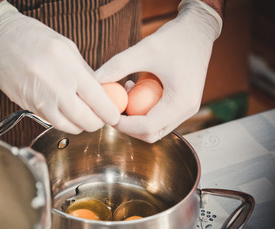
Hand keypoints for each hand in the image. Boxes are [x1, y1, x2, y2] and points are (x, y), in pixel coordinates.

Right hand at [0, 1, 119, 133]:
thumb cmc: (33, 38)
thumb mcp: (67, 48)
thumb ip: (85, 73)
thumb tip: (101, 92)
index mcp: (69, 68)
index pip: (98, 100)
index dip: (110, 112)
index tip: (114, 115)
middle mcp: (55, 87)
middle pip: (86, 119)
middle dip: (98, 123)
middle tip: (102, 118)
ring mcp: (41, 100)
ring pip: (69, 126)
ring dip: (82, 126)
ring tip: (86, 117)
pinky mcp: (30, 107)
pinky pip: (53, 123)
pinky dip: (66, 123)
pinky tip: (69, 115)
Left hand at [95, 0, 221, 142]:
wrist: (198, 30)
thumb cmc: (175, 38)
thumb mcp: (144, 49)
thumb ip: (118, 66)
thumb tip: (95, 80)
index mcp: (181, 102)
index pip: (148, 128)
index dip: (123, 125)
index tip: (107, 113)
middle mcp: (186, 110)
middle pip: (151, 133)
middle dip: (128, 125)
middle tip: (113, 107)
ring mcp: (185, 109)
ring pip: (154, 127)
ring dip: (135, 116)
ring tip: (126, 91)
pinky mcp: (182, 103)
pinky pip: (159, 116)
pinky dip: (143, 109)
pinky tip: (135, 87)